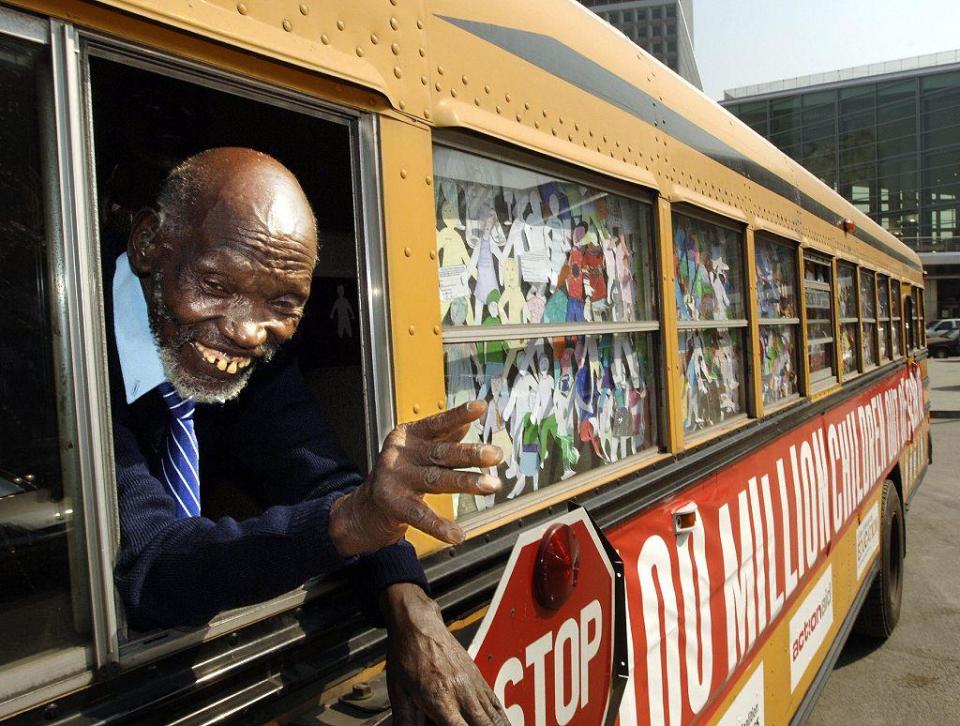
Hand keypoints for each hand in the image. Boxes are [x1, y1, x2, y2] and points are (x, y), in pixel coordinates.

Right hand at [329, 401, 502, 556]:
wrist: (367, 505)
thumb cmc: (401, 472)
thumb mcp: (418, 448)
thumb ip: (442, 436)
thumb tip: (468, 422)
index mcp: (409, 436)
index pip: (437, 424)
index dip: (458, 415)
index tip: (480, 407)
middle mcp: (401, 455)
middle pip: (441, 453)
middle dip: (470, 454)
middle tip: (496, 454)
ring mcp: (396, 480)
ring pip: (436, 480)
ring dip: (466, 482)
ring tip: (491, 486)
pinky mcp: (394, 506)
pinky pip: (421, 515)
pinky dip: (440, 526)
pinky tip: (457, 534)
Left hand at [382, 583, 508, 725]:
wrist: (418, 625)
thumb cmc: (407, 659)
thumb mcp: (400, 696)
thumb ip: (407, 724)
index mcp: (440, 699)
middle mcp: (462, 693)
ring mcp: (474, 685)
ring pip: (496, 718)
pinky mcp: (479, 677)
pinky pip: (497, 704)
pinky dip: (504, 721)